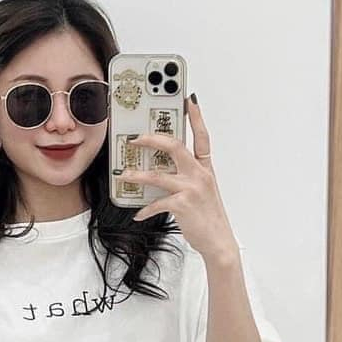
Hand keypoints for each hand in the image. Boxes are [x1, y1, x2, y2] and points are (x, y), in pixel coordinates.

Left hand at [121, 95, 238, 264]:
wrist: (218, 241)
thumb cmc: (207, 216)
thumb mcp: (201, 191)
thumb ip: (186, 177)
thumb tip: (161, 170)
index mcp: (205, 168)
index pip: (202, 136)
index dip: (196, 117)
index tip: (188, 100)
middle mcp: (199, 174)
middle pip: (175, 146)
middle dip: (153, 139)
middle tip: (136, 138)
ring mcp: (191, 188)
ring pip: (158, 175)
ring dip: (137, 175)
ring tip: (124, 175)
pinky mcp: (182, 204)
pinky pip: (156, 202)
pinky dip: (145, 209)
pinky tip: (138, 214)